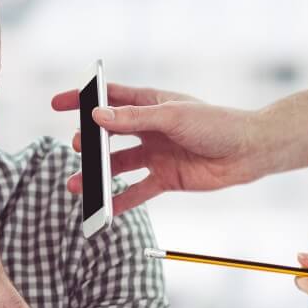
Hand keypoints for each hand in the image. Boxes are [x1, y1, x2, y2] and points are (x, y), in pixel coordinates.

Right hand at [51, 83, 260, 213]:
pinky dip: (120, 201)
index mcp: (151, 104)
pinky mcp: (165, 178)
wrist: (249, 152)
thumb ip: (133, 118)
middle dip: (89, 142)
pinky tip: (103, 209)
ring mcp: (156, 154)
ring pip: (118, 165)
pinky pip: (137, 191)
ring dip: (97, 175)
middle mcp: (150, 128)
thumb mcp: (172, 116)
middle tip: (77, 147)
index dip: (83, 99)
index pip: (109, 98)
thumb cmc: (216, 124)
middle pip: (109, 135)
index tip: (58, 104)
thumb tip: (97, 117)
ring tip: (77, 184)